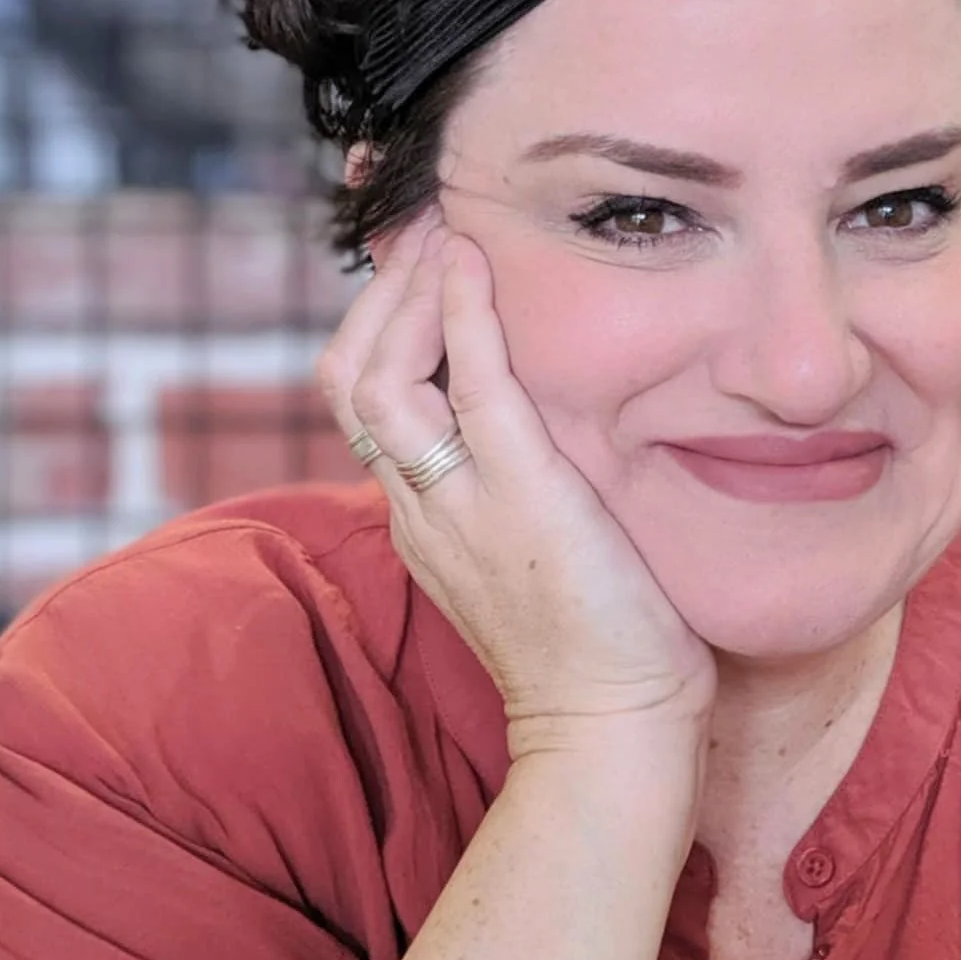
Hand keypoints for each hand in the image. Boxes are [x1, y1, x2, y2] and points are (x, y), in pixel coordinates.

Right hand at [318, 217, 717, 765]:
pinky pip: (472, 389)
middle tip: (419, 230)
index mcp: (421, 519)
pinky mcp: (521, 498)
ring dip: (408, 294)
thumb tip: (536, 429)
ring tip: (443, 232)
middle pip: (349, 380)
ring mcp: (461, 505)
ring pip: (380, 380)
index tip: (410, 265)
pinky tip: (474, 262)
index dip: (374, 324)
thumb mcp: (529, 556)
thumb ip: (511, 493)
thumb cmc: (595, 649)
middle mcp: (422, 508)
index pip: (364, 402)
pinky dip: (464, 317)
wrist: (611, 729)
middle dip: (376, 295)